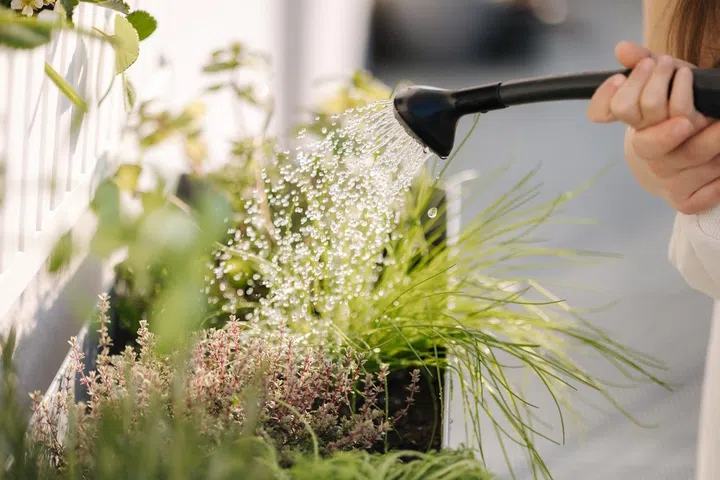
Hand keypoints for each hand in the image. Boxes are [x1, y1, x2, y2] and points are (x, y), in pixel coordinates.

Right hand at [587, 41, 719, 214]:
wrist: (669, 162)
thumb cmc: (667, 118)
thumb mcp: (658, 86)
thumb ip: (641, 65)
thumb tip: (624, 49)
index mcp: (634, 129)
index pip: (626, 112)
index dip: (643, 93)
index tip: (663, 65)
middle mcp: (646, 157)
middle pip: (656, 142)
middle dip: (681, 117)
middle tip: (697, 100)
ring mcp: (667, 181)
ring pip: (692, 159)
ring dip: (713, 140)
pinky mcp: (686, 201)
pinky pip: (706, 191)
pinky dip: (719, 177)